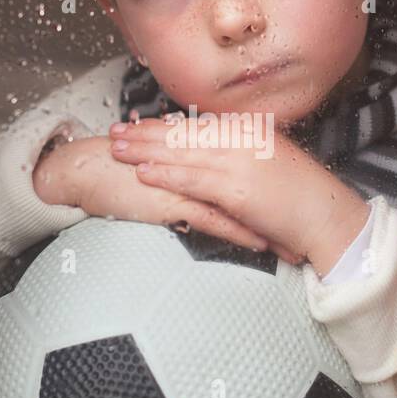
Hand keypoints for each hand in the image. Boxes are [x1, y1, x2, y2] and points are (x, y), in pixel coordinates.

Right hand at [32, 132, 277, 252]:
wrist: (86, 169)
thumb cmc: (120, 170)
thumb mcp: (163, 169)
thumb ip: (189, 171)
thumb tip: (210, 182)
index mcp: (200, 152)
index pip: (246, 170)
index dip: (275, 189)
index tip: (300, 208)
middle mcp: (201, 163)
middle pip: (252, 186)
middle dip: (282, 209)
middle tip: (310, 228)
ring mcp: (190, 181)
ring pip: (240, 205)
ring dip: (268, 225)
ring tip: (295, 244)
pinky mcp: (176, 201)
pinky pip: (214, 219)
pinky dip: (239, 232)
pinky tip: (260, 243)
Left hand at [107, 115, 370, 273]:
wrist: (327, 215)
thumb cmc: (304, 196)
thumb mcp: (274, 163)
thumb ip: (247, 153)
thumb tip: (220, 153)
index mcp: (251, 132)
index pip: (198, 125)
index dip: (165, 124)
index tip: (140, 122)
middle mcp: (242, 141)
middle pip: (184, 133)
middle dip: (146, 131)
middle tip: (115, 130)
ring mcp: (240, 164)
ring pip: (182, 153)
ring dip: (145, 150)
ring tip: (116, 148)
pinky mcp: (237, 190)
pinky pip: (194, 180)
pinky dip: (166, 175)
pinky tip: (143, 173)